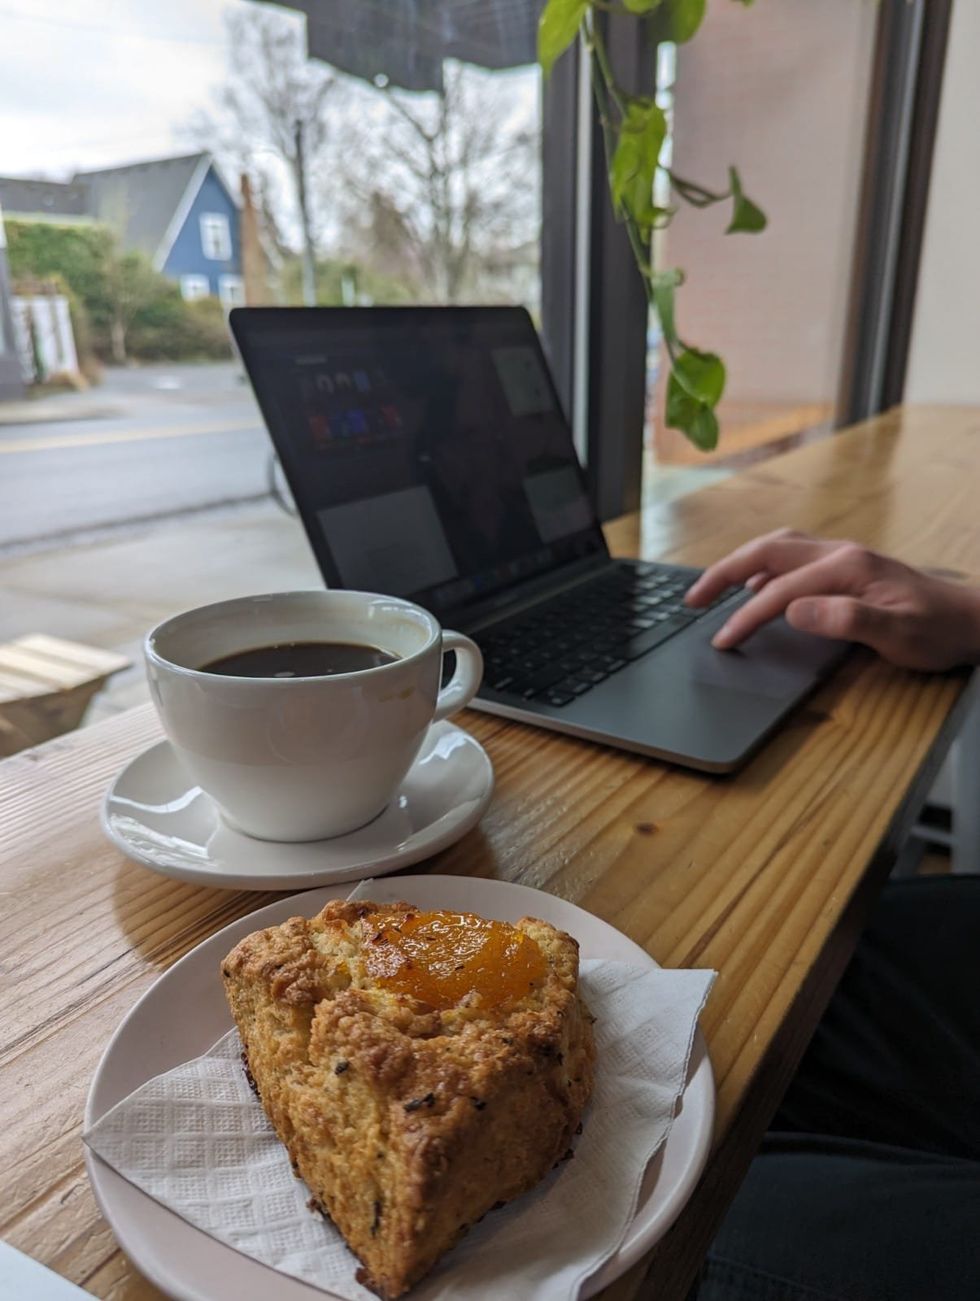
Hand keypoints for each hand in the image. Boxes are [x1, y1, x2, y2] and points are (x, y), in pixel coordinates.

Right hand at [684, 528, 979, 669]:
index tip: (722, 641)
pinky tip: (757, 586)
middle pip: (767, 552)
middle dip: (724, 573)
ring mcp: (843, 557)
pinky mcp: (846, 566)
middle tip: (692, 599)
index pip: (780, 591)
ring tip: (713, 588)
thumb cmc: (937, 630)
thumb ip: (846, 619)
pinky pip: (792, 558)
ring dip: (741, 564)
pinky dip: (763, 568)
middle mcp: (840, 554)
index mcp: (846, 567)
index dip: (746, 617)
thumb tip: (794, 611)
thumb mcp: (897, 633)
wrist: (971, 621)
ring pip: (778, 549)